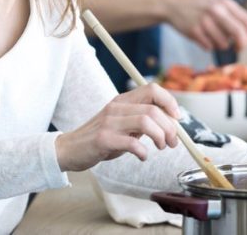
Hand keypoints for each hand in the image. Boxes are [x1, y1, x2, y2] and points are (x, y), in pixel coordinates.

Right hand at [55, 84, 179, 171]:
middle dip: (170, 127)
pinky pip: (132, 143)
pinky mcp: (103, 139)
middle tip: (172, 142)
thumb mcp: (121, 124)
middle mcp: (116, 107)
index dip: (170, 102)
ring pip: (146, 122)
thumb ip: (140, 120)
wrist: (69, 149)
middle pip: (153, 108)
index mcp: (122, 100)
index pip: (152, 89)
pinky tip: (142, 156)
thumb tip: (170, 123)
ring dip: (160, 136)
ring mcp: (109, 122)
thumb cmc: (99, 138)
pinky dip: (143, 151)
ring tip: (161, 147)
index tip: (177, 118)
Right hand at [164, 0, 246, 51]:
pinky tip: (201, 36)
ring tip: (212, 35)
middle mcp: (216, 10)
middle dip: (242, 45)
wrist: (174, 3)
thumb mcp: (219, 6)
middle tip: (239, 48)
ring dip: (221, 44)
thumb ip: (235, 19)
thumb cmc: (202, 7)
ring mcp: (204, 21)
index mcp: (226, 3)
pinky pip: (209, 47)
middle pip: (238, 33)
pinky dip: (208, 45)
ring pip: (223, 43)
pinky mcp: (194, 31)